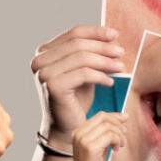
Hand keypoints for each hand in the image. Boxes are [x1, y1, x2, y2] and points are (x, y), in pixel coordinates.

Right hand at [30, 26, 124, 146]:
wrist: (66, 128)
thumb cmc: (76, 99)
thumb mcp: (84, 70)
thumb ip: (91, 53)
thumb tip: (111, 36)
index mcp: (43, 52)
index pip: (73, 34)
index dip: (96, 32)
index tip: (115, 35)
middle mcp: (39, 60)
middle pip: (78, 44)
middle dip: (103, 47)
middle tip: (121, 53)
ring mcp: (43, 73)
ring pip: (82, 58)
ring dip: (105, 61)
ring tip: (120, 67)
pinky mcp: (52, 86)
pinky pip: (83, 74)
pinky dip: (100, 76)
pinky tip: (109, 82)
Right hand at [72, 112, 127, 160]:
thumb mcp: (99, 145)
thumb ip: (107, 131)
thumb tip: (124, 116)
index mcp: (78, 132)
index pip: (99, 116)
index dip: (115, 116)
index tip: (125, 118)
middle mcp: (78, 134)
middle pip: (103, 118)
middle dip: (118, 123)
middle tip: (124, 134)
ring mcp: (83, 140)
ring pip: (108, 127)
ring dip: (119, 135)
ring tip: (120, 145)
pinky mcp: (90, 148)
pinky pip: (110, 136)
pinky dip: (117, 140)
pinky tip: (116, 149)